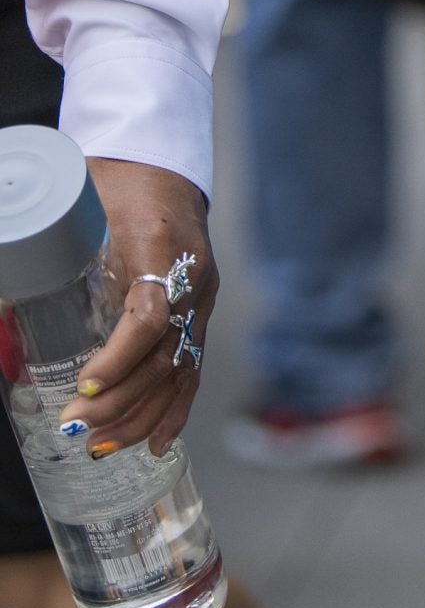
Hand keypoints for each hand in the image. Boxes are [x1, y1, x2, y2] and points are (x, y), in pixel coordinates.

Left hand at [62, 162, 217, 455]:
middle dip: (119, 400)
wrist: (159, 161)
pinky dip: (175, 409)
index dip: (119, 358)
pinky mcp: (203, 310)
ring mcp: (203, 297)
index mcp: (163, 245)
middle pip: (165, 354)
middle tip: (74, 425)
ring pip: (181, 370)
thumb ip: (38, 253)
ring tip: (98, 446)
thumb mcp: (78, 209)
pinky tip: (156, 443)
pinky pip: (194, 368)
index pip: (151, 316)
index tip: (83, 383)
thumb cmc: (114, 181)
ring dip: (140, 416)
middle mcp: (193, 276)